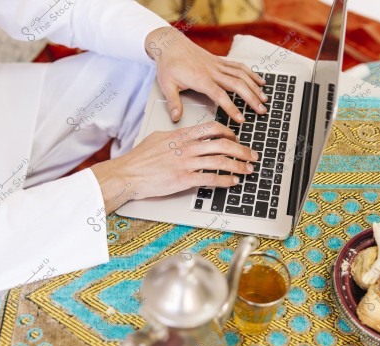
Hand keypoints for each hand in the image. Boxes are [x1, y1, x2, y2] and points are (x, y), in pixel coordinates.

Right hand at [90, 122, 257, 213]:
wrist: (128, 173)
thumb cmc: (139, 158)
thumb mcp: (157, 138)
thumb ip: (174, 136)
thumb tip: (182, 134)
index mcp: (181, 136)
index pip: (212, 129)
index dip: (229, 133)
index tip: (236, 139)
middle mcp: (187, 147)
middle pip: (222, 144)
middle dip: (241, 150)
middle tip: (251, 155)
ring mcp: (187, 163)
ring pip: (220, 161)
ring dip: (238, 165)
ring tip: (248, 170)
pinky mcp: (184, 179)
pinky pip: (211, 178)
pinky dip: (225, 180)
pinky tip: (233, 182)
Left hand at [145, 26, 267, 123]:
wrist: (170, 44)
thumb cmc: (168, 64)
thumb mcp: (166, 85)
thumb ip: (173, 102)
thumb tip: (176, 118)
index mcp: (201, 79)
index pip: (220, 96)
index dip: (231, 108)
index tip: (241, 119)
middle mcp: (212, 71)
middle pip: (237, 85)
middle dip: (251, 99)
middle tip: (261, 111)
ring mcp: (217, 65)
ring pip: (241, 75)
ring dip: (255, 87)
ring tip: (264, 99)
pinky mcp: (219, 61)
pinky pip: (239, 67)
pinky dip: (251, 74)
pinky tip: (260, 81)